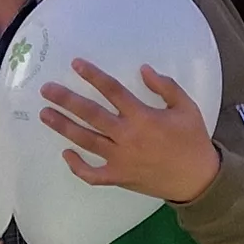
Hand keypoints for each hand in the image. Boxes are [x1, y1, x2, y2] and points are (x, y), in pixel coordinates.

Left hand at [37, 62, 221, 203]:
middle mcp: (127, 137)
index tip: (75, 65)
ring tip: (45, 114)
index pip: (112, 90)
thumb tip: (143, 70)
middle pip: (90, 115)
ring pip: (85, 141)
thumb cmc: (192, 140)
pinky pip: (92, 174)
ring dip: (63, 127)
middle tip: (47, 90)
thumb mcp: (186, 107)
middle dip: (66, 100)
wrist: (197, 178)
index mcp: (143, 117)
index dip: (93, 76)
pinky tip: (66, 153)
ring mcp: (120, 159)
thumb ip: (166, 86)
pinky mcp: (118, 177)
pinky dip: (77, 166)